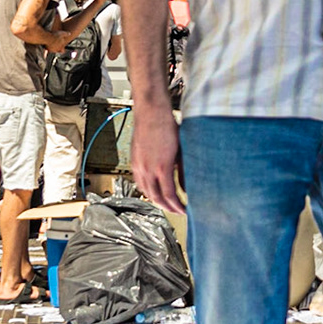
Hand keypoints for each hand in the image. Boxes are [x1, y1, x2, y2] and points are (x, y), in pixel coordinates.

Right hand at [131, 100, 184, 215]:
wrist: (152, 112)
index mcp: (162, 168)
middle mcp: (148, 169)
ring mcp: (139, 166)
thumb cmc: (168, 126)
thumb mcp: (181, 151)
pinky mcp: (135, 161)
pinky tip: (152, 190)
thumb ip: (184, 171)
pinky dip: (146, 190)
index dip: (177, 206)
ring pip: (146, 191)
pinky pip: (138, 182)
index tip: (184, 210)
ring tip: (166, 203)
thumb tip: (187, 187)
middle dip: (167, 207)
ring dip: (156, 200)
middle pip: (156, 198)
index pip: (169, 196)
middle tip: (177, 211)